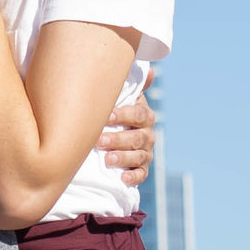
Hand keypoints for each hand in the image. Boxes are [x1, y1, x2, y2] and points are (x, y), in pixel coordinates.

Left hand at [99, 69, 155, 186]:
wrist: (108, 140)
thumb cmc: (111, 115)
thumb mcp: (117, 99)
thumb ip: (128, 86)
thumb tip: (148, 70)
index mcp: (142, 115)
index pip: (139, 114)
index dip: (124, 115)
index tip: (107, 117)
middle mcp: (146, 134)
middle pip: (138, 137)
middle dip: (119, 139)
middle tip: (100, 141)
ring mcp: (144, 152)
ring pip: (139, 156)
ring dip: (124, 158)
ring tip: (107, 160)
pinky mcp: (140, 169)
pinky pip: (141, 174)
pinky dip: (133, 177)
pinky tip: (123, 178)